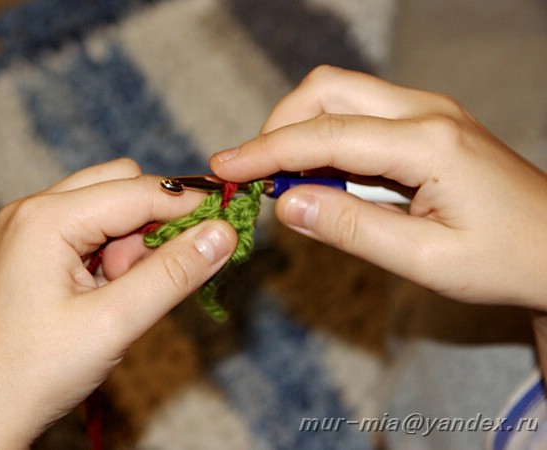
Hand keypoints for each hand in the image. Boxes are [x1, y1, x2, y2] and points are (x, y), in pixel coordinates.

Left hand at [0, 158, 236, 448]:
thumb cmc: (33, 373)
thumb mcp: (114, 323)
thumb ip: (173, 274)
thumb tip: (224, 233)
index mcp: (46, 218)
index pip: (139, 191)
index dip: (190, 206)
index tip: (230, 226)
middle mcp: (36, 210)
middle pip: (123, 187)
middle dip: (154, 224)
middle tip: (161, 273)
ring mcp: (35, 228)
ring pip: (112, 209)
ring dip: (135, 245)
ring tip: (122, 296)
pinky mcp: (40, 249)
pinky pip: (96, 233)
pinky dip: (117, 258)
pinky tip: (109, 296)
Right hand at [210, 66, 546, 309]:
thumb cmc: (504, 260)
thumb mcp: (424, 260)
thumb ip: (350, 229)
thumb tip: (285, 205)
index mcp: (427, 143)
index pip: (324, 135)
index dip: (265, 151)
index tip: (224, 167)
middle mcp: (425, 112)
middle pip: (327, 90)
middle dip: (280, 127)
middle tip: (257, 177)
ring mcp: (428, 112)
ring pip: (341, 96)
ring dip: (302, 130)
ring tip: (286, 182)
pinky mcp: (426, 122)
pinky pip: (361, 115)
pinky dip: (327, 138)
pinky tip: (323, 176)